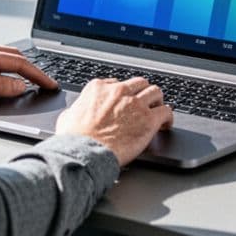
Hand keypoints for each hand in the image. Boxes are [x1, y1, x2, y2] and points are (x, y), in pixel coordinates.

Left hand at [0, 42, 57, 104]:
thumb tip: (20, 86)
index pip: (20, 63)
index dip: (38, 75)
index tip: (50, 84)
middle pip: (15, 56)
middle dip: (33, 69)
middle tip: (45, 82)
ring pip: (3, 56)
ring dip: (19, 67)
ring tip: (30, 79)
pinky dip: (5, 67)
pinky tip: (3, 75)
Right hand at [55, 77, 173, 166]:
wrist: (85, 153)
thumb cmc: (74, 139)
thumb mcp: (67, 117)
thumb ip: (77, 109)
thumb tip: (75, 113)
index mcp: (99, 88)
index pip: (117, 83)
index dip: (123, 94)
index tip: (125, 101)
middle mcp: (119, 91)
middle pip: (139, 83)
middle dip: (142, 92)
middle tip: (145, 103)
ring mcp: (135, 104)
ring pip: (156, 92)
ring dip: (157, 101)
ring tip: (158, 111)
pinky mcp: (148, 119)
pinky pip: (166, 111)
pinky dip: (168, 117)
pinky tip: (165, 125)